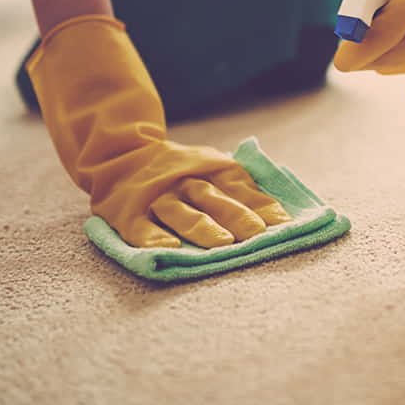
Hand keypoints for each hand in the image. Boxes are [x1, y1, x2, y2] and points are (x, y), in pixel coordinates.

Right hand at [27, 15, 291, 247]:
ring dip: (202, 227)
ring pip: (180, 211)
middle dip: (236, 215)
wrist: (121, 154)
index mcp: (210, 170)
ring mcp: (157, 197)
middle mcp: (185, 181)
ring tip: (222, 244)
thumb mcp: (214, 169)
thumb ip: (244, 191)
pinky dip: (153, 237)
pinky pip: (141, 227)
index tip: (283, 223)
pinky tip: (167, 249)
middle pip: (213, 198)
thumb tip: (282, 218)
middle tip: (256, 233)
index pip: (239, 188)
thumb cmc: (182, 171)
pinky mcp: (129, 213)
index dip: (261, 205)